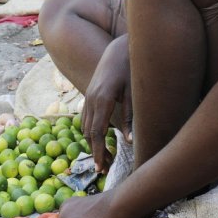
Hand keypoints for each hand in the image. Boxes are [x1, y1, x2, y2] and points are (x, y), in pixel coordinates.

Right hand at [83, 36, 132, 171]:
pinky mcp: (90, 94)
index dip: (98, 152)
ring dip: (92, 142)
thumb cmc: (131, 69)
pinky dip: (90, 131)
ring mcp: (88, 96)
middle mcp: (91, 99)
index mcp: (102, 99)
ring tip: (104, 157)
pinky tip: (98, 139)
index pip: (96, 132)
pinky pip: (85, 117)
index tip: (101, 168)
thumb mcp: (134, 93)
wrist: (119, 49)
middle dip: (95, 151)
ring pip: (84, 125)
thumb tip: (128, 142)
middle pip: (88, 132)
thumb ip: (129, 117)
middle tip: (103, 169)